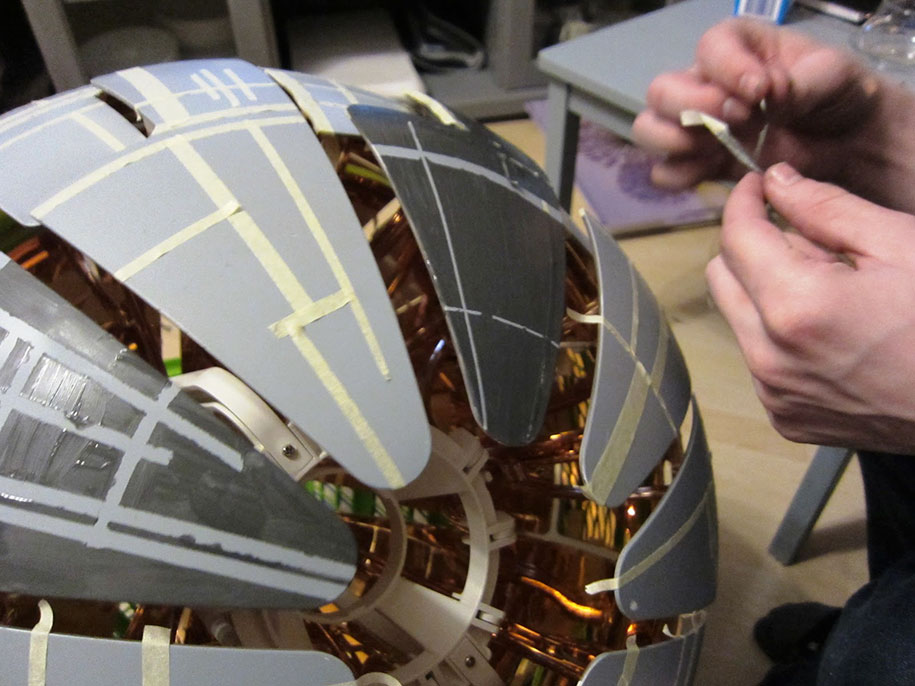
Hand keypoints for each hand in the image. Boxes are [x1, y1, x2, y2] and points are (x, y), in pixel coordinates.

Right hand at [632, 19, 914, 212]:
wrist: (850, 143)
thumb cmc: (840, 94)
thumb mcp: (834, 75)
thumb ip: (802, 81)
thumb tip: (767, 91)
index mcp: (739, 47)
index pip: (710, 48)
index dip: (726, 68)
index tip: (760, 90)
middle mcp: (707, 83)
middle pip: (662, 90)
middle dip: (690, 106)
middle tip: (736, 120)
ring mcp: (699, 127)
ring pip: (651, 129)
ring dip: (672, 141)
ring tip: (712, 149)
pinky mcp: (702, 165)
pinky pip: (666, 172)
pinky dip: (678, 175)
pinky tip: (709, 172)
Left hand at [707, 163, 914, 452]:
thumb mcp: (900, 245)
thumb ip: (827, 208)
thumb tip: (776, 180)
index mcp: (797, 307)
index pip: (736, 238)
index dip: (744, 201)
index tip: (757, 185)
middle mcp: (770, 357)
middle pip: (723, 277)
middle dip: (753, 247)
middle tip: (811, 240)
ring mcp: (775, 393)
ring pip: (739, 317)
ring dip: (768, 292)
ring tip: (835, 292)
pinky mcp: (785, 416)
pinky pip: (760, 357)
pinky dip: (782, 335)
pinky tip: (835, 334)